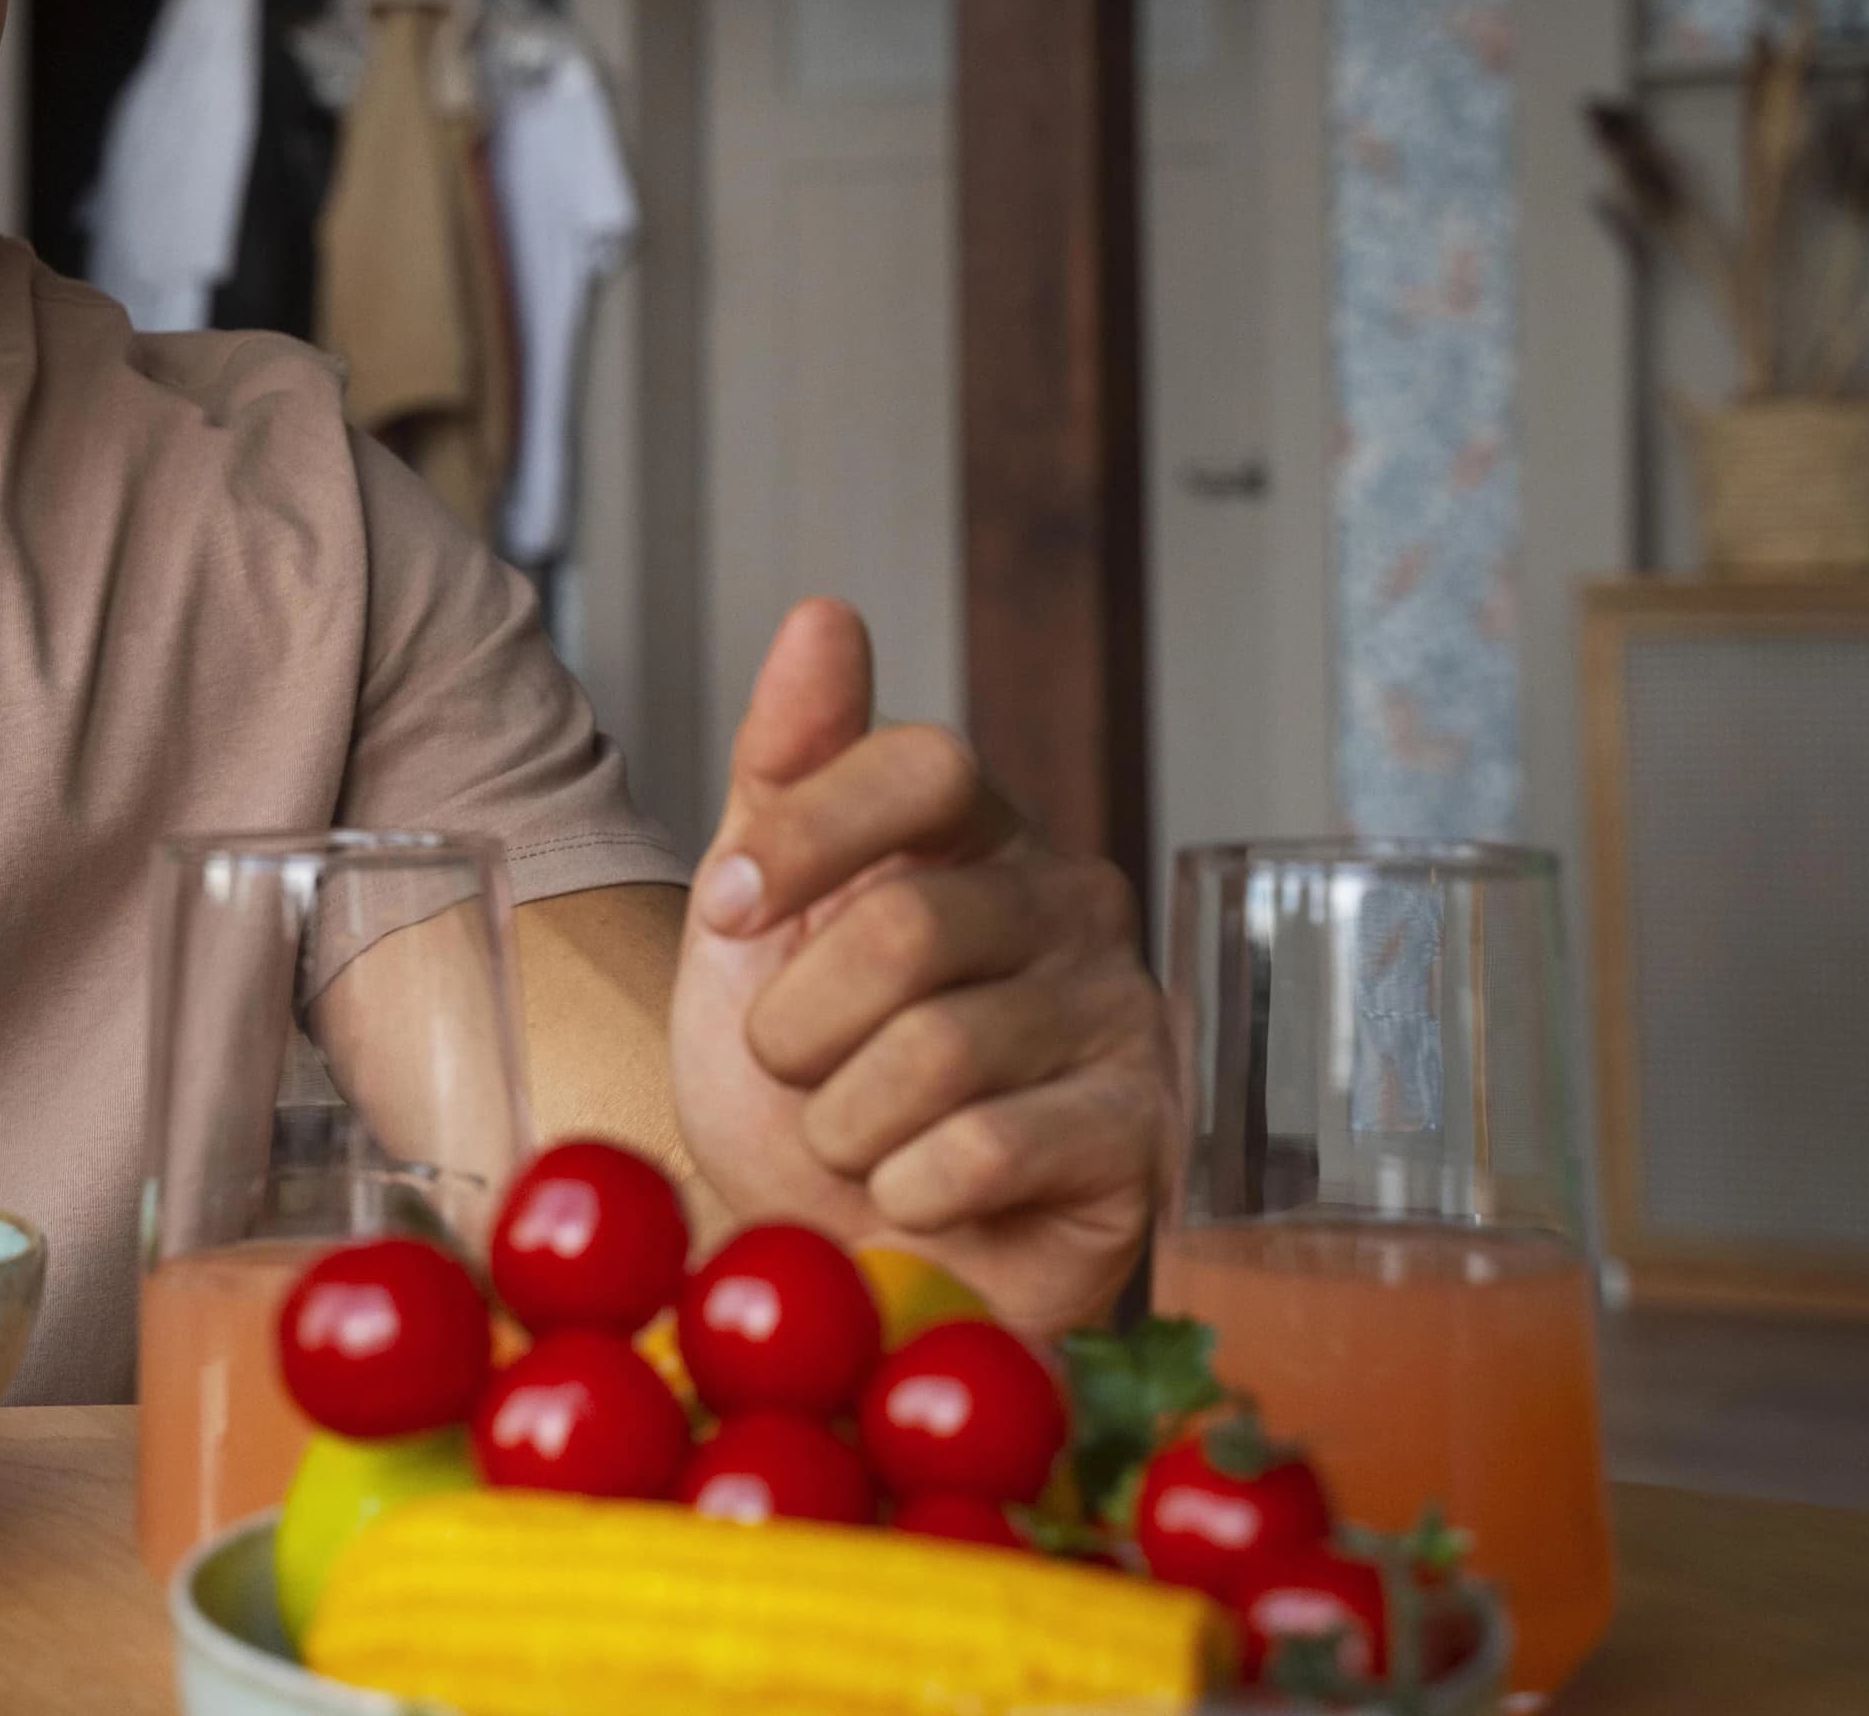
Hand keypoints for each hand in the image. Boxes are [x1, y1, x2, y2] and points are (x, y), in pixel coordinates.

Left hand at [666, 600, 1171, 1335]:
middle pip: (906, 922)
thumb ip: (785, 769)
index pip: (922, 763)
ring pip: (937, 1049)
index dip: (807, 834)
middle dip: (801, 1022)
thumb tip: (825, 612)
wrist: (842, 1257)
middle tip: (792, 1071)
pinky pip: (984, 1149)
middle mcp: (1067, 901)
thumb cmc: (803, 1082)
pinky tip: (915, 1197)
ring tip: (850, 1144)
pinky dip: (906, 1188)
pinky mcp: (1142, 1140)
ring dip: (841, 1122)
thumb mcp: (754, 922)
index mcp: (976, 833)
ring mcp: (1121, 1015)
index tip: (726, 912)